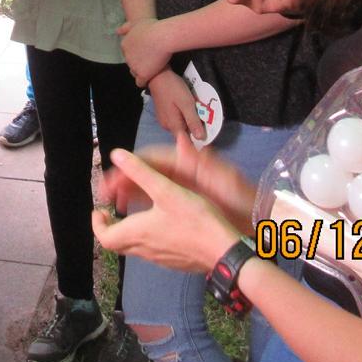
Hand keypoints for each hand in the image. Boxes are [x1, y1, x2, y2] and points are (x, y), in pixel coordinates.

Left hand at [92, 137, 237, 274]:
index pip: (105, 237)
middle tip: (113, 213)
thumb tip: (116, 155)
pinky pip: (153, 252)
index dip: (98, 224)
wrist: (223, 251)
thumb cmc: (194, 220)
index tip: (101, 211)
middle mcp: (145, 249)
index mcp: (137, 233)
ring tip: (136, 216)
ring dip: (129, 232)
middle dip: (111, 228)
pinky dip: (147, 239)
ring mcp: (160, 259)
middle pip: (118, 245)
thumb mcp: (165, 190)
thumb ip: (139, 172)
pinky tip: (161, 227)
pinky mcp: (175, 262)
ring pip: (135, 248)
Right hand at [98, 129, 254, 223]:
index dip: (134, 162)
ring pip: (148, 190)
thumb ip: (202, 161)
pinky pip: (155, 206)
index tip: (115, 166)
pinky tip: (130, 217)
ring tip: (112, 204)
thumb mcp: (224, 179)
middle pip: (147, 174)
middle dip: (125, 179)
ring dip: (129, 194)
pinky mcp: (182, 209)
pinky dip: (141, 208)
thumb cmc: (241, 199)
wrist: (257, 222)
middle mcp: (182, 176)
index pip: (155, 158)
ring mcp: (181, 193)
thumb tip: (181, 139)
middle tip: (105, 190)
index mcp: (189, 166)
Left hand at [117, 18, 173, 86]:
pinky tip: (151, 78)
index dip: (137, 54)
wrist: (162, 37)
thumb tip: (117, 32)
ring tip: (153, 68)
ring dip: (142, 71)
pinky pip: (140, 82)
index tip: (147, 52)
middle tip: (152, 59)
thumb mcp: (137, 23)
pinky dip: (144, 81)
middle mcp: (126, 56)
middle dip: (139, 63)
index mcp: (125, 44)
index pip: (128, 53)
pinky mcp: (142, 74)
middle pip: (131, 63)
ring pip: (135, 73)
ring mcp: (133, 66)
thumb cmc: (153, 27)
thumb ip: (126, 27)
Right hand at [146, 69, 204, 142]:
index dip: (198, 139)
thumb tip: (201, 138)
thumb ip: (193, 121)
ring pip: (181, 126)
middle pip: (185, 134)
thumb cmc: (173, 88)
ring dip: (189, 121)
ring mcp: (164, 121)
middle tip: (203, 116)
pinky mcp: (163, 114)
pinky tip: (186, 108)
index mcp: (173, 126)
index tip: (207, 133)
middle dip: (195, 127)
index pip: (188, 141)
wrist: (157, 76)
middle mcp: (167, 127)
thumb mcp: (186, 103)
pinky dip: (183, 116)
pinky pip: (176, 120)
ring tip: (195, 110)